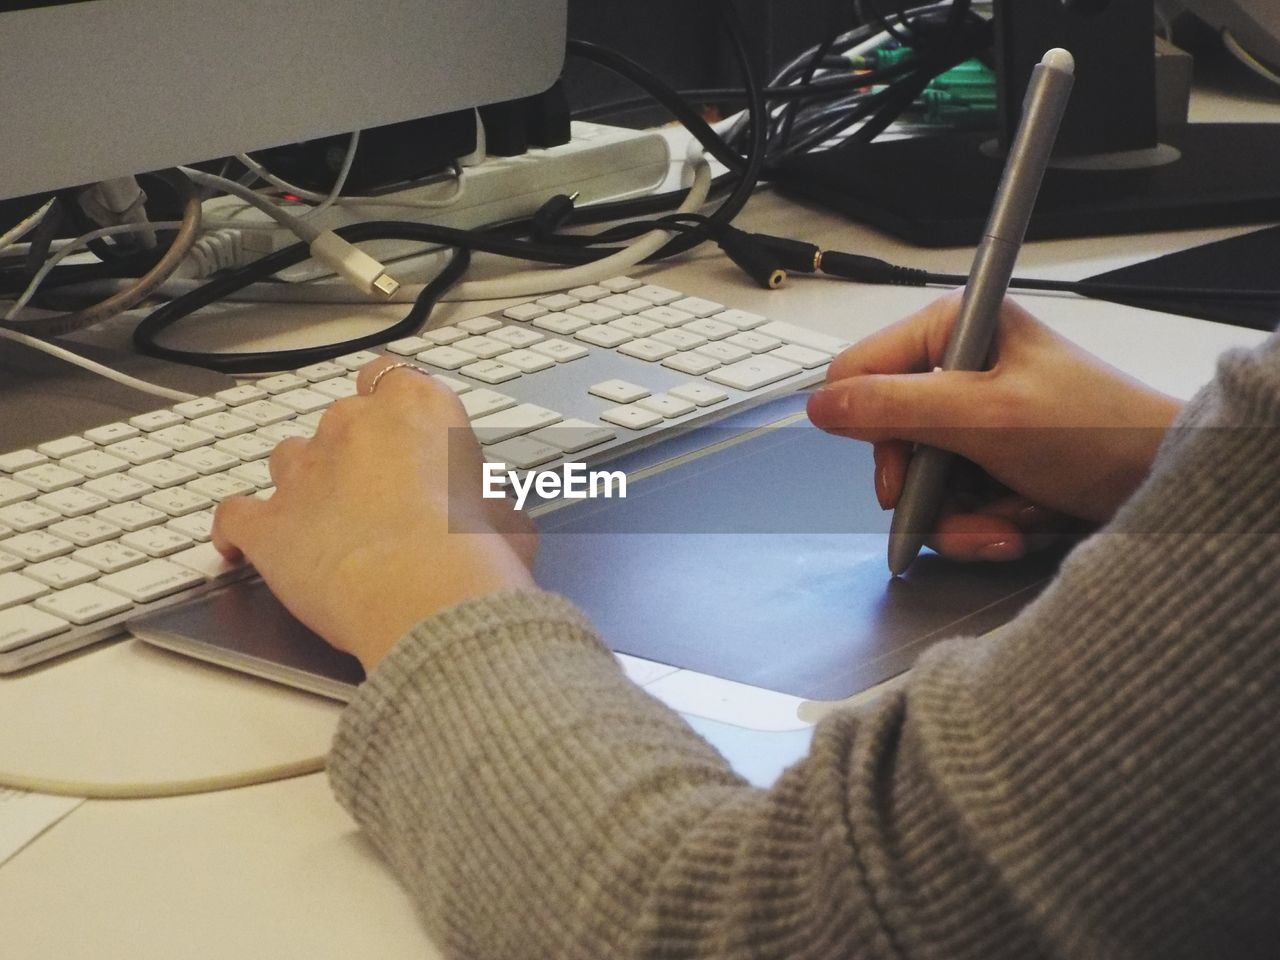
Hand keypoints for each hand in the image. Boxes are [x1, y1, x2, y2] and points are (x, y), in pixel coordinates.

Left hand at [212, 360, 536, 671]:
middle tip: (381, 497)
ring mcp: (305, 471)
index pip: (391, 377)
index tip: (400, 428)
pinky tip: (242, 548)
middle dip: (354, 452)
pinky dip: (238, 531)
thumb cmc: (475, 556)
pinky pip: (235, 515)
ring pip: (288, 457)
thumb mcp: (509, 518)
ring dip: (303, 482)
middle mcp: (355, 426)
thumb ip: (489, 502)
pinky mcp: (269, 523)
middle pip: (340, 419)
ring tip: (324, 521)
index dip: (392, 404)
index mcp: (419, 409)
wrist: (428, 596)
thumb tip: (494, 516)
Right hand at [807, 292, 1182, 561]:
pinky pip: (951, 503)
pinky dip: (980, 526)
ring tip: (1005, 523)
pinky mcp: (989, 461)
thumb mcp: (985, 415)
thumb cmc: (1100, 431)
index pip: (861, 372)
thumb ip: (895, 408)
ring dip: (958, 518)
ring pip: (918, 482)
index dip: (869, 427)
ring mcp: (974, 419)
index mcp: (954, 330)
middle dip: (925, 489)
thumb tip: (821, 406)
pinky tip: (1017, 525)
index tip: (899, 471)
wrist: (1164, 483)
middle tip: (954, 505)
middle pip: (888, 440)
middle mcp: (958, 371)